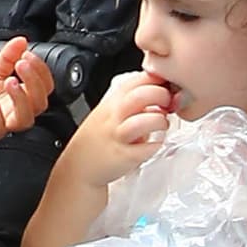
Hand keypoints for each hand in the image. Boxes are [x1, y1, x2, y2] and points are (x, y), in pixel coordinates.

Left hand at [0, 37, 53, 140]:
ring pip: (25, 119)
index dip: (41, 70)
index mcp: (25, 94)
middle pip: (40, 103)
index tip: (27, 54)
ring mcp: (6, 121)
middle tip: (21, 64)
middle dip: (34, 82)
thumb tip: (21, 40)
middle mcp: (19, 109)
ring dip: (21, 99)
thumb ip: (9, 55)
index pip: (45, 85)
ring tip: (10, 81)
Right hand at [69, 70, 172, 186]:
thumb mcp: (107, 113)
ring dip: (160, 121)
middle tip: (167, 105)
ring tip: (161, 125)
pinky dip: (156, 145)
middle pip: (143, 95)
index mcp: (112, 102)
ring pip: (145, 120)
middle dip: (162, 96)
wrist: (79, 167)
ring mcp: (118, 136)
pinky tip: (154, 144)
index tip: (165, 87)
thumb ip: (131, 103)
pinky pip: (148, 148)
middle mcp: (114, 116)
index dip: (157, 80)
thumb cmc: (96, 140)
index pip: (138, 79)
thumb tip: (159, 96)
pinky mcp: (124, 156)